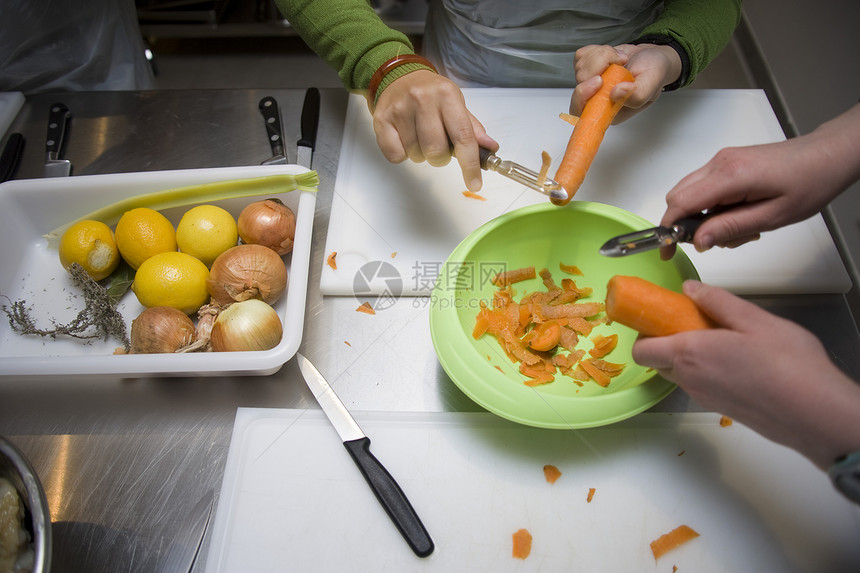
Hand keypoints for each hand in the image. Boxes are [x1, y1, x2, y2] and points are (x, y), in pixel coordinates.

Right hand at [372, 70, 498, 191]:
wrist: (397, 76)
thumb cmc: (430, 94)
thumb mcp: (455, 104)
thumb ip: (471, 128)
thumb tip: (490, 148)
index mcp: (447, 95)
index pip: (463, 136)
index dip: (470, 164)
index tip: (475, 183)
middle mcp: (423, 100)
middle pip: (437, 151)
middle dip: (440, 158)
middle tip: (437, 146)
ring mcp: (400, 109)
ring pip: (416, 155)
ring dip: (421, 154)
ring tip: (419, 137)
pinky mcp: (382, 120)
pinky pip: (395, 156)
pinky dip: (402, 154)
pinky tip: (404, 138)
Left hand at [571, 43, 681, 122]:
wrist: (651, 57)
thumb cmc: (652, 73)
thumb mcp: (651, 84)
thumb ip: (636, 94)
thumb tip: (615, 94)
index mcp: (608, 110)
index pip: (582, 112)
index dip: (583, 96)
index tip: (599, 80)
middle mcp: (596, 99)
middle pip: (579, 85)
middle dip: (598, 66)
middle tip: (620, 62)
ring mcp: (589, 83)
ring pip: (581, 67)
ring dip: (603, 56)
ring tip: (622, 59)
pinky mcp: (587, 67)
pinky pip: (582, 56)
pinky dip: (598, 50)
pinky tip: (613, 55)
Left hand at [632, 280, 859, 468]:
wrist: (816, 414)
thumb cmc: (789, 366)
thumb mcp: (754, 319)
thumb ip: (717, 301)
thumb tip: (691, 289)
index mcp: (689, 354)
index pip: (642, 350)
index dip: (644, 331)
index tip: (660, 315)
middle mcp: (690, 380)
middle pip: (658, 361)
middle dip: (666, 340)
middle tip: (693, 322)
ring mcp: (705, 398)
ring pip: (681, 374)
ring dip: (688, 356)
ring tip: (722, 339)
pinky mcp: (722, 410)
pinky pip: (701, 386)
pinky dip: (706, 371)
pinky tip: (737, 360)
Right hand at [658, 103, 859, 258]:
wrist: (827, 156)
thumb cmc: (809, 183)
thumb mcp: (772, 217)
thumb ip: (731, 228)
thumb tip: (697, 241)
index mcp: (730, 175)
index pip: (681, 203)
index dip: (669, 229)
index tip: (667, 250)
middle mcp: (720, 163)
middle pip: (678, 196)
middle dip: (685, 224)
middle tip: (711, 241)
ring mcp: (722, 160)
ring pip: (689, 192)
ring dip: (700, 216)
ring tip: (734, 228)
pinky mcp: (727, 162)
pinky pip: (703, 186)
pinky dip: (709, 206)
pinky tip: (735, 215)